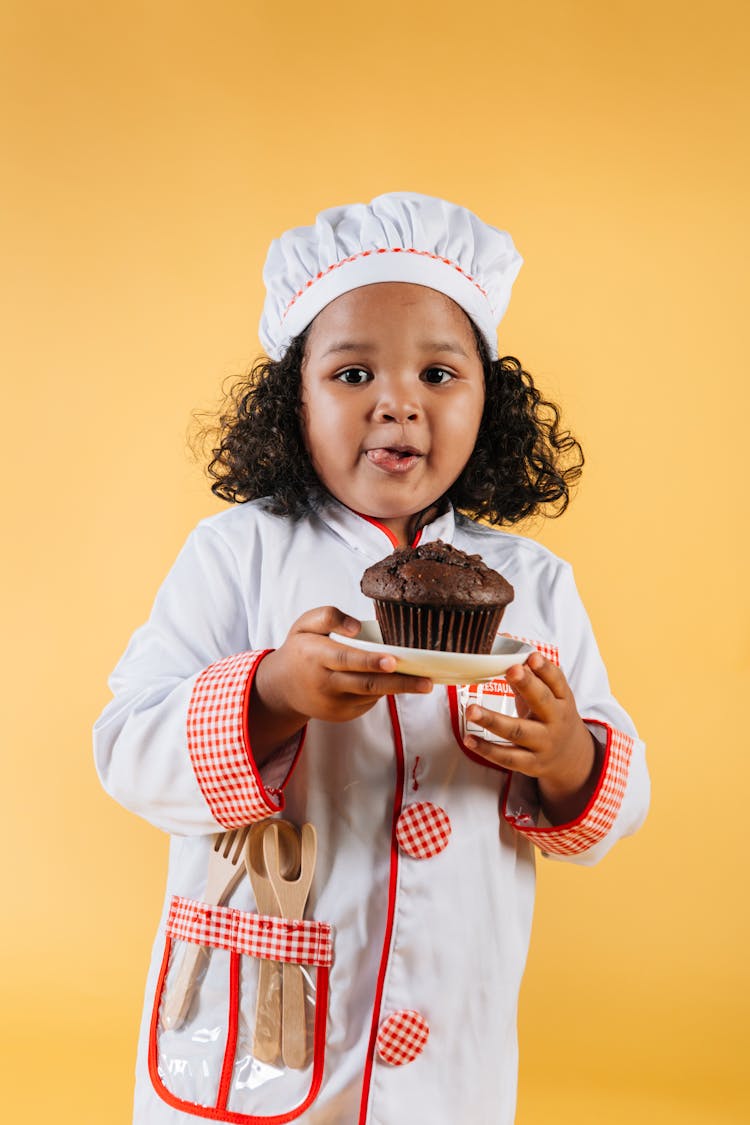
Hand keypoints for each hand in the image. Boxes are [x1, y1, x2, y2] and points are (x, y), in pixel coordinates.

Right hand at [249, 606, 432, 761]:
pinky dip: (380, 691)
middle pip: (366, 684)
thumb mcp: (304, 624)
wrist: (282, 687)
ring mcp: (333, 703)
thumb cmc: (301, 650)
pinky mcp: (341, 715)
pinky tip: (384, 680)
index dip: (371, 662)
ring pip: (371, 694)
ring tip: (419, 679)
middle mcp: (324, 683)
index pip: (346, 659)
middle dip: (399, 683)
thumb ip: (329, 616)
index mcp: (315, 655)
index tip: (394, 661)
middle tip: (426, 682)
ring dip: (396, 686)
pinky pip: (368, 702)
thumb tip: (356, 627)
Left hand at [464, 651, 601, 823]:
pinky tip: (469, 738)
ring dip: (493, 720)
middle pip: (542, 702)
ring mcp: (544, 743)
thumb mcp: (550, 697)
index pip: (557, 681)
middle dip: (527, 685)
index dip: (545, 668)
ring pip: (518, 731)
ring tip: (471, 709)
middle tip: (510, 670)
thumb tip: (508, 645)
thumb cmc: (552, 717)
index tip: (531, 656)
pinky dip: (487, 749)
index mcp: (562, 699)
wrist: (570, 758)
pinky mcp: (531, 764)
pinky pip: (507, 757)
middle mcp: (556, 721)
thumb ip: (529, 675)